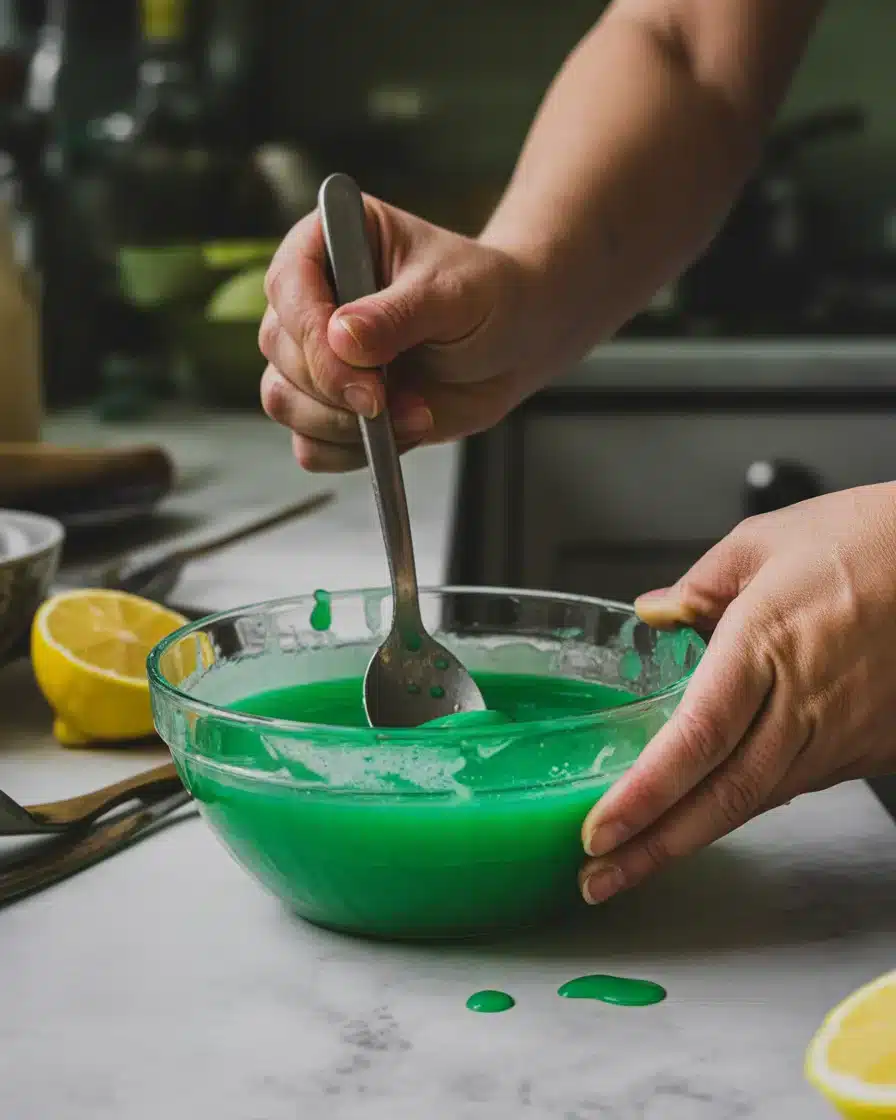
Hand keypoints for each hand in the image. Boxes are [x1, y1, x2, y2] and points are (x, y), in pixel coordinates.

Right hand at [259, 196, 539, 471]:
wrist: (512, 342)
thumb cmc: (485, 296)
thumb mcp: (452, 295)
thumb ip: (399, 315)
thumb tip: (341, 338)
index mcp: (330, 243)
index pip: (288, 284)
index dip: (313, 334)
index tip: (361, 373)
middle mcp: (311, 298)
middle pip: (279, 348)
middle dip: (332, 388)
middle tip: (387, 402)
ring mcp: (314, 355)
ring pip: (284, 400)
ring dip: (342, 425)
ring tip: (412, 416)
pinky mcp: (329, 406)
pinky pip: (310, 444)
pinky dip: (349, 452)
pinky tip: (400, 433)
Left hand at [579, 483, 895, 904]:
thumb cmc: (871, 542)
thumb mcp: (766, 540)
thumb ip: (700, 585)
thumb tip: (653, 612)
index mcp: (766, 644)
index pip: (695, 737)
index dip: (646, 792)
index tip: (600, 829)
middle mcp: (804, 704)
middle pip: (724, 795)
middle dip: (655, 847)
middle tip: (599, 880)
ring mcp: (840, 735)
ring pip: (758, 803)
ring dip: (693, 836)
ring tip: (636, 860)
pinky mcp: (866, 749)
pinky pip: (793, 786)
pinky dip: (742, 806)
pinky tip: (704, 815)